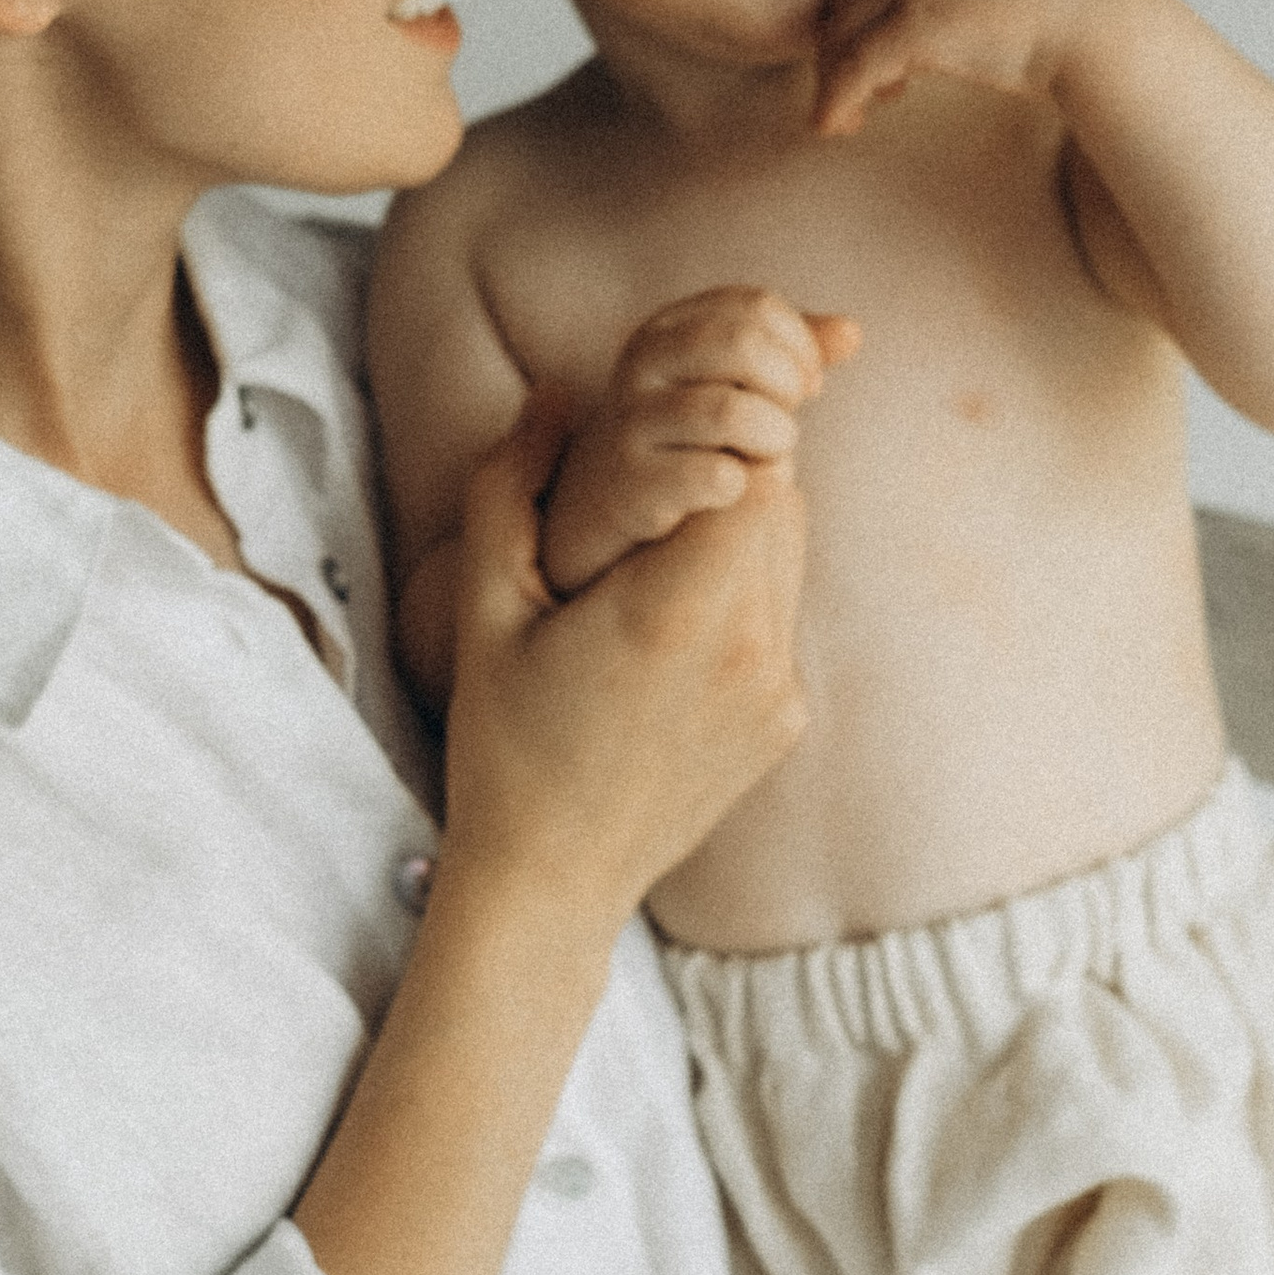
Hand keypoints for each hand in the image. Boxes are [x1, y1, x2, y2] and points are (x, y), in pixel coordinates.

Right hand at [440, 387, 812, 939]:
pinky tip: (672, 633)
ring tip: (658, 555)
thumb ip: (509, 487)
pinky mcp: (786, 724)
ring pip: (789, 558)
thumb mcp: (483, 611)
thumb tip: (551, 393)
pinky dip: (741, 600)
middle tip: (658, 484)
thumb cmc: (504, 746)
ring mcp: (778, 692)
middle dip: (730, 475)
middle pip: (783, 504)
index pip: (751, 470)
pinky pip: (781, 621)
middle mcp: (749, 649)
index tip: (665, 446)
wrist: (553, 882)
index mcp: (674, 611)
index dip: (716, 440)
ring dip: (739, 534)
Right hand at [541, 287, 857, 597]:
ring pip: (731, 411)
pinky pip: (716, 475)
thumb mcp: (730, 382)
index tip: (808, 387)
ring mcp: (631, 422)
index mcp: (669, 326)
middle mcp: (641, 362)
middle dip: (786, 386)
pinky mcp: (632, 484)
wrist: (604, 506)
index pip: (756, 308)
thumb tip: (854, 333)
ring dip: (773, 439)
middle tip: (789, 424)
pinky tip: (734, 491)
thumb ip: (791, 352)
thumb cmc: (687, 436)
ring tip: (769, 458)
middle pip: (742, 344)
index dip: (800, 347)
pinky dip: (743, 486)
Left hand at [811, 0, 1147, 140]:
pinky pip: (852, 67)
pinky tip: (840, 125)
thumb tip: (901, 21)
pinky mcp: (917, 20)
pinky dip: (837, 102)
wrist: (1095, 26)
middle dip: (841, 41)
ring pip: (838, 34)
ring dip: (837, 80)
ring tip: (853, 113)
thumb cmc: (1051, 11)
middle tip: (861, 84)